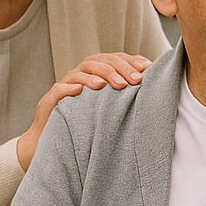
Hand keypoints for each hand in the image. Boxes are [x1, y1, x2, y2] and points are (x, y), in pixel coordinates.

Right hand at [17, 52, 151, 168]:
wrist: (55, 147)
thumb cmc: (88, 127)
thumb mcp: (111, 112)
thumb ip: (127, 99)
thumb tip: (157, 93)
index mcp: (95, 75)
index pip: (112, 59)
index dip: (129, 60)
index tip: (147, 68)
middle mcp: (79, 77)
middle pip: (98, 62)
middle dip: (118, 68)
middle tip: (134, 80)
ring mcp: (63, 88)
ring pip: (78, 72)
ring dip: (95, 76)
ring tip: (110, 84)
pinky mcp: (48, 103)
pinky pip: (57, 91)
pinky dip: (67, 89)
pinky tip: (78, 91)